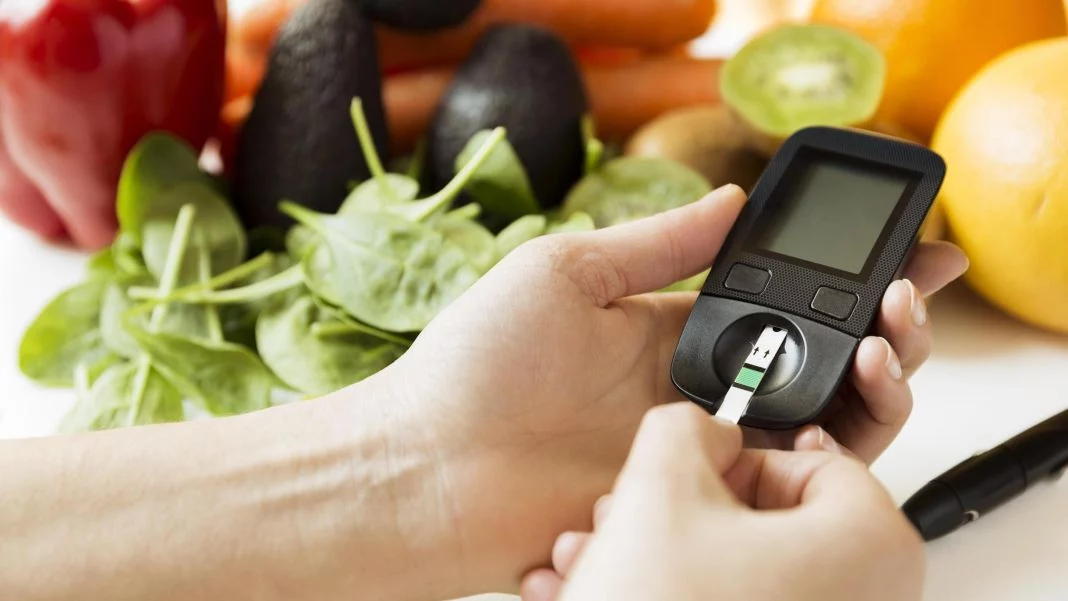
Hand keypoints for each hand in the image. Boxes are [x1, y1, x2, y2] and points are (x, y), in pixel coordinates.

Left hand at [377, 184, 962, 591]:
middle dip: (882, 329)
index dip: (844, 279)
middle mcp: (698, 390)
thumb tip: (731, 200)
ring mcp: (703, 450)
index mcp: (670, 329)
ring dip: (876, 385)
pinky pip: (786, 485)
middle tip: (908, 301)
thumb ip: (657, 244)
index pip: (781, 301)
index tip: (901, 254)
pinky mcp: (699, 505)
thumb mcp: (565, 272)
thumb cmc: (476, 364)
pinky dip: (832, 454)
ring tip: (889, 346)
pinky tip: (844, 413)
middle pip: (819, 363)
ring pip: (823, 424)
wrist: (429, 466)